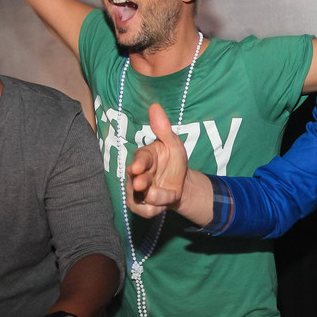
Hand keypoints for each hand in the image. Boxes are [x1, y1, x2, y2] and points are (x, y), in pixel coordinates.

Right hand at [126, 103, 188, 217]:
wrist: (182, 184)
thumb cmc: (175, 161)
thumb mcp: (174, 144)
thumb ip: (164, 128)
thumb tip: (155, 106)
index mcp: (145, 156)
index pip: (140, 158)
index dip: (138, 163)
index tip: (138, 167)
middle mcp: (137, 173)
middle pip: (135, 178)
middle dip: (139, 182)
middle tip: (142, 184)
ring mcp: (137, 189)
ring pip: (138, 196)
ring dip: (152, 198)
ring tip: (167, 196)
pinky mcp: (139, 204)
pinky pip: (142, 210)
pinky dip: (153, 210)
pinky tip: (164, 206)